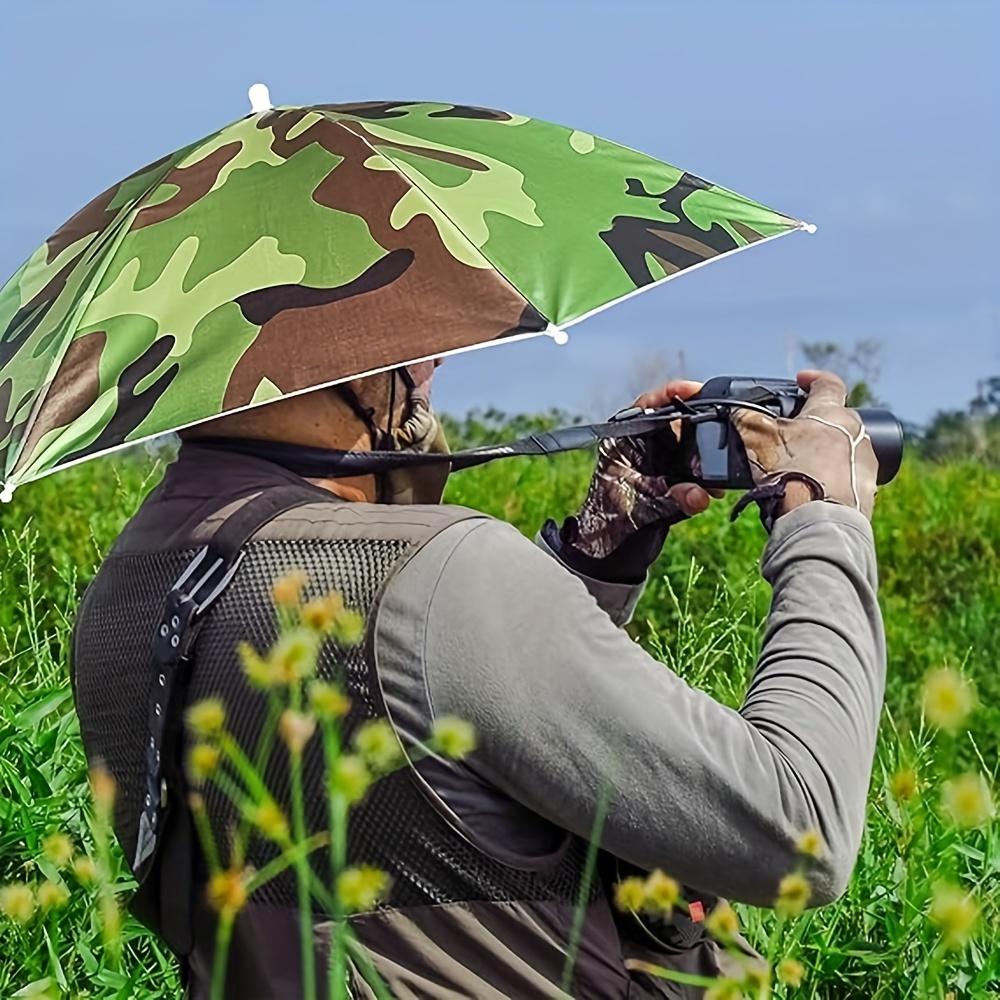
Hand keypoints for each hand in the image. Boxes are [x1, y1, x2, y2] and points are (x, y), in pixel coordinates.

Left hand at [562, 379, 716, 561]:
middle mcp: (641, 448)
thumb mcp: (640, 509)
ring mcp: (657, 463)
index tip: (693, 390)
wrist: (610, 554)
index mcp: (623, 443)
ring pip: (687, 445)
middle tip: (723, 423)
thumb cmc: (609, 524)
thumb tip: (701, 495)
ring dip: (706, 453)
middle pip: (675, 422)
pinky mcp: (670, 480)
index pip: (647, 407)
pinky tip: (718, 487)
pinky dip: (706, 476)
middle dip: (699, 423)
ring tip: (724, 462)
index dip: (670, 394)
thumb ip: (671, 500)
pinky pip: (693, 469)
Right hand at [731, 370, 877, 518]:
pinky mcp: (869, 488)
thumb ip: (745, 420)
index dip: (812, 379)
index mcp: (831, 412)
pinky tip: (816, 487)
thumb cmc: (790, 475)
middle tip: (795, 433)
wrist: (817, 520)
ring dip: (827, 450)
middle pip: (837, 416)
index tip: (800, 381)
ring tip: (804, 465)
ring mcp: (866, 460)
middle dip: (817, 421)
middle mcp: (855, 431)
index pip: (828, 383)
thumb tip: (734, 411)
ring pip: (845, 446)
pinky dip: (834, 476)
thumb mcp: (758, 441)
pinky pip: (850, 474)